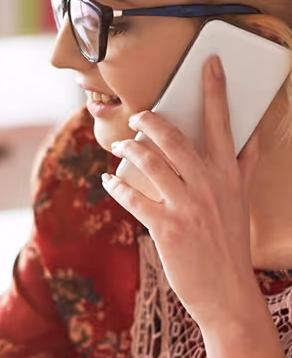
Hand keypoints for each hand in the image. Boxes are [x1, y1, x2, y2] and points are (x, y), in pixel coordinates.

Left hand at [101, 56, 263, 329]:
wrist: (228, 293)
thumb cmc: (230, 244)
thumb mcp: (241, 202)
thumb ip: (243, 168)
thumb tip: (249, 139)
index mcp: (229, 176)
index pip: (223, 124)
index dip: (215, 90)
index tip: (208, 64)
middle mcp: (210, 186)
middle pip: (175, 137)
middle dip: (151, 120)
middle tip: (138, 116)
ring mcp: (187, 207)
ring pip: (150, 162)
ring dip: (129, 149)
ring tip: (120, 147)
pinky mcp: (166, 228)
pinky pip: (132, 198)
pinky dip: (115, 187)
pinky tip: (108, 182)